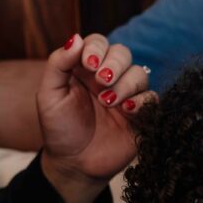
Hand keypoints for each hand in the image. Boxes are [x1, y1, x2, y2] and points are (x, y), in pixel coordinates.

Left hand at [37, 34, 154, 202]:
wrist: (74, 164)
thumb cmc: (60, 129)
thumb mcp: (49, 95)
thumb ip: (58, 64)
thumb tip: (76, 38)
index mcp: (86, 69)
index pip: (98, 43)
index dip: (97, 48)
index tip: (89, 64)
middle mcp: (108, 78)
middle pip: (122, 54)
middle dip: (114, 64)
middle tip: (102, 81)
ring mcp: (126, 96)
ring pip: (139, 74)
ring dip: (126, 84)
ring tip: (109, 102)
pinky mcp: (141, 116)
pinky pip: (153, 99)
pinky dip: (143, 102)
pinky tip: (127, 111)